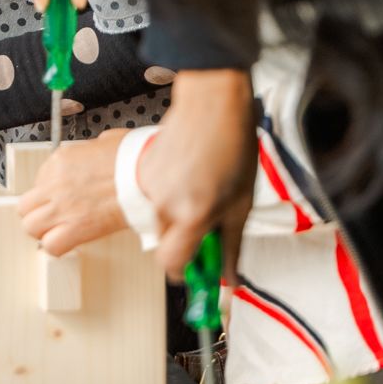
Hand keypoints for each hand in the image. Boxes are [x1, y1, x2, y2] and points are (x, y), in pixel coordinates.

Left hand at [18, 132, 125, 254]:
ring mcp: (62, 206)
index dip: (48, 192)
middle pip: (26, 205)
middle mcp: (55, 183)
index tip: (59, 197)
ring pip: (31, 227)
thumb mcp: (105, 141)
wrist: (147, 174)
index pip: (38, 180)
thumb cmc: (135, 157)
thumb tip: (93, 156)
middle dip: (37, 212)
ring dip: (43, 230)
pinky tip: (68, 242)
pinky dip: (57, 247)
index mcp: (61, 160)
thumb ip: (90, 151)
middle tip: (52, 216)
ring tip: (58, 231)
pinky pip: (51, 245)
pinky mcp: (76, 227)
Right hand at [139, 69, 257, 280]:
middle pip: (166, 243)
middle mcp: (165, 204)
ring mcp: (149, 187)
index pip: (173, 264)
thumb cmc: (232, 147)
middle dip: (184, 240)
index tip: (197, 268)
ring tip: (198, 191)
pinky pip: (152, 200)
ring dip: (176, 217)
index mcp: (193, 214)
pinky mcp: (141, 172)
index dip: (185, 271)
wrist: (211, 104)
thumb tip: (230, 279)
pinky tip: (185, 177)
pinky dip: (167, 197)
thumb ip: (231, 246)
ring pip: (159, 221)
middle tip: (207, 221)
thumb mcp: (241, 204)